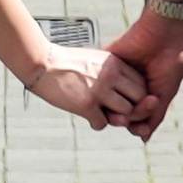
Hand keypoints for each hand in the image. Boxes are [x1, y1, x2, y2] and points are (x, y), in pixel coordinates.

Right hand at [26, 46, 142, 130]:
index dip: (136, 95)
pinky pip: (103, 123)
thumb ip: (112, 71)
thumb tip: (124, 86)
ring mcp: (100, 90)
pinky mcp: (86, 104)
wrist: (42, 63)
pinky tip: (89, 117)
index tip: (126, 99)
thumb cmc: (66, 62)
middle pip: (139, 98)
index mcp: (114, 63)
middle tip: (119, 111)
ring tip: (103, 114)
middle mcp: (111, 75)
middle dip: (132, 108)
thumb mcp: (95, 59)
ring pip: (125, 113)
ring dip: (115, 117)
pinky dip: (96, 123)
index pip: (141, 83)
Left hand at [107, 9, 182, 140]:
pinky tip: (113, 98)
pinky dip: (105, 96)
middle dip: (129, 118)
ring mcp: (115, 75)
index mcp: (143, 91)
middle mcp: (127, 85)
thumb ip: (154, 115)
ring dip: (119, 110)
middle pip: (120, 110)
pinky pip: (99, 84)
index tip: (140, 128)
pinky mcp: (106, 63)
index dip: (135, 125)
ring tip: (132, 106)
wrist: (165, 32)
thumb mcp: (165, 92)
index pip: (133, 115)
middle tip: (138, 113)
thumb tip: (144, 138)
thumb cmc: (171, 60)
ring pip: (108, 101)